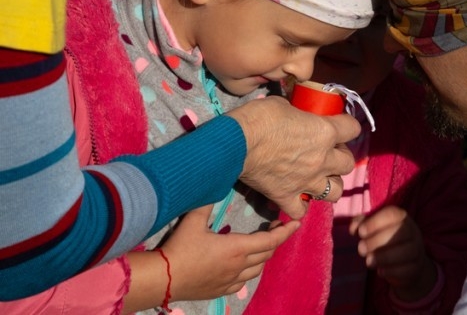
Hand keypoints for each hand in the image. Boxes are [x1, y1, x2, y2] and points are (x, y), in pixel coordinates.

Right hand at [122, 205, 299, 311]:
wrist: (163, 279)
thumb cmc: (180, 248)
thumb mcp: (194, 220)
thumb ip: (208, 202)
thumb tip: (216, 183)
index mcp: (238, 248)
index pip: (271, 240)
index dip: (286, 231)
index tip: (296, 223)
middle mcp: (240, 266)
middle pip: (268, 253)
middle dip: (276, 239)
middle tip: (276, 227)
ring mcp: (232, 280)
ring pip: (259, 268)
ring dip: (265, 255)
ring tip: (262, 244)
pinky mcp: (222, 290)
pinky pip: (245, 281)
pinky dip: (252, 269)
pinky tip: (245, 265)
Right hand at [228, 96, 359, 218]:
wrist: (235, 143)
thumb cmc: (259, 117)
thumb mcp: (284, 104)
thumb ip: (299, 114)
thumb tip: (298, 116)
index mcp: (325, 132)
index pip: (353, 128)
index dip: (347, 125)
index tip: (338, 124)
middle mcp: (322, 160)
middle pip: (348, 164)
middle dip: (340, 157)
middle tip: (327, 152)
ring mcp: (307, 181)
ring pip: (335, 192)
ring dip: (330, 184)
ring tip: (318, 177)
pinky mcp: (287, 197)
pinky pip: (301, 211)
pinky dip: (300, 206)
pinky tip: (296, 197)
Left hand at [351, 206, 436, 301]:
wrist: (406, 262)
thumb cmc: (385, 240)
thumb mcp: (373, 228)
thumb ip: (362, 224)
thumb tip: (353, 228)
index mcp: (401, 217)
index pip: (392, 214)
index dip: (375, 222)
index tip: (360, 232)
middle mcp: (412, 231)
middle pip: (400, 232)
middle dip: (377, 241)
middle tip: (360, 249)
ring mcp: (417, 250)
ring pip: (406, 251)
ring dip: (384, 257)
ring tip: (368, 262)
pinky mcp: (417, 268)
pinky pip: (408, 269)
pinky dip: (392, 271)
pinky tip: (380, 271)